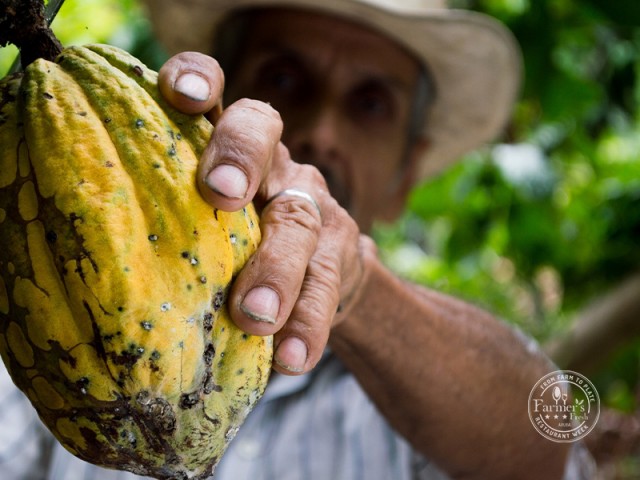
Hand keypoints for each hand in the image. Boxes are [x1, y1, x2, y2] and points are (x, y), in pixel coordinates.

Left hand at [158, 53, 371, 374]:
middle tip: (220, 195)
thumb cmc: (240, 248)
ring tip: (255, 317)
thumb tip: (108, 261)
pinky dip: (308, 322)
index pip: (217, 92)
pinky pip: (329, 283)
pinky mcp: (343, 252)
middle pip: (263, 134)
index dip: (199, 79)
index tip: (180, 95)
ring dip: (277, 268)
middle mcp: (274, 163)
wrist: (322, 277)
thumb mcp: (210, 224)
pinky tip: (291, 357)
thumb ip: (177, 221)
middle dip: (240, 158)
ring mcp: (313, 204)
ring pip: (300, 219)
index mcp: (229, 147)